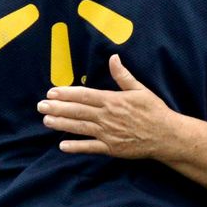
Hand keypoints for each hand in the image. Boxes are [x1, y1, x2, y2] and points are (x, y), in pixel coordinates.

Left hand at [39, 55, 180, 159]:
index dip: (66, 94)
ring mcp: (107, 134)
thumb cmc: (153, 110)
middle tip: (40, 106)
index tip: (52, 92)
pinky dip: (76, 147)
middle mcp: (107, 117)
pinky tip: (62, 146)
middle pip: (77, 111)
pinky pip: (90, 148)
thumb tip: (113, 58)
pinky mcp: (111, 148)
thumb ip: (123, 75)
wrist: (166, 135)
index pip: (84, 95)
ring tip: (46, 121)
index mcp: (112, 100)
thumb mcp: (140, 89)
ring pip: (79, 128)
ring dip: (61, 124)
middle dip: (57, 108)